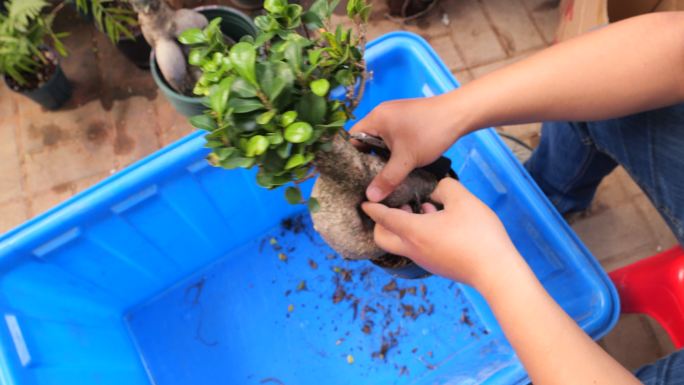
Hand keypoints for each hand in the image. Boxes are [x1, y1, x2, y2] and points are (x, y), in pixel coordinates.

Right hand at [350, 94, 465, 201]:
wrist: (459, 114)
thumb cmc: (429, 132)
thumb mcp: (406, 159)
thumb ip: (387, 179)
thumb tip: (370, 197)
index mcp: (376, 118)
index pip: (352, 138)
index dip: (352, 157)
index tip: (357, 175)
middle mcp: (382, 114)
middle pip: (365, 140)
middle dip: (368, 159)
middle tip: (371, 179)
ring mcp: (395, 116)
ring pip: (381, 140)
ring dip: (383, 156)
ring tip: (385, 175)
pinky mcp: (407, 120)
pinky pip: (392, 137)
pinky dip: (394, 150)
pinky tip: (400, 164)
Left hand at [361, 178, 519, 287]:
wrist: (496, 272)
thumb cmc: (478, 234)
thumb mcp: (463, 200)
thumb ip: (445, 188)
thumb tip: (436, 190)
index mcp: (413, 231)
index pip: (383, 218)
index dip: (373, 208)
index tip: (365, 201)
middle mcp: (413, 249)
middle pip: (383, 238)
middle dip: (382, 222)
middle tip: (398, 206)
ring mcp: (424, 261)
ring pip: (401, 243)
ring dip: (405, 226)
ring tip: (424, 208)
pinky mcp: (436, 266)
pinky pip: (417, 248)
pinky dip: (419, 234)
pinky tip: (440, 223)